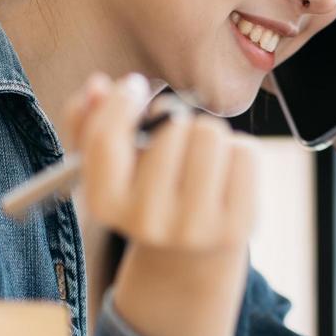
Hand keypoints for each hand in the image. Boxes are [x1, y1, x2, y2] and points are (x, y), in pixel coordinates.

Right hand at [64, 72, 257, 254]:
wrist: (190, 249)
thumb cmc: (146, 190)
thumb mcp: (111, 163)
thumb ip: (91, 122)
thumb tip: (98, 86)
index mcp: (106, 206)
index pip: (106, 140)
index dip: (120, 101)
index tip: (133, 87)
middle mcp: (148, 223)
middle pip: (172, 126)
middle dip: (175, 121)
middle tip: (176, 141)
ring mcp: (195, 228)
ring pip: (210, 134)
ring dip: (208, 134)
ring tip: (200, 158)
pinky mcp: (237, 226)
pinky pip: (244, 152)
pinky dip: (237, 151)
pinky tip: (225, 174)